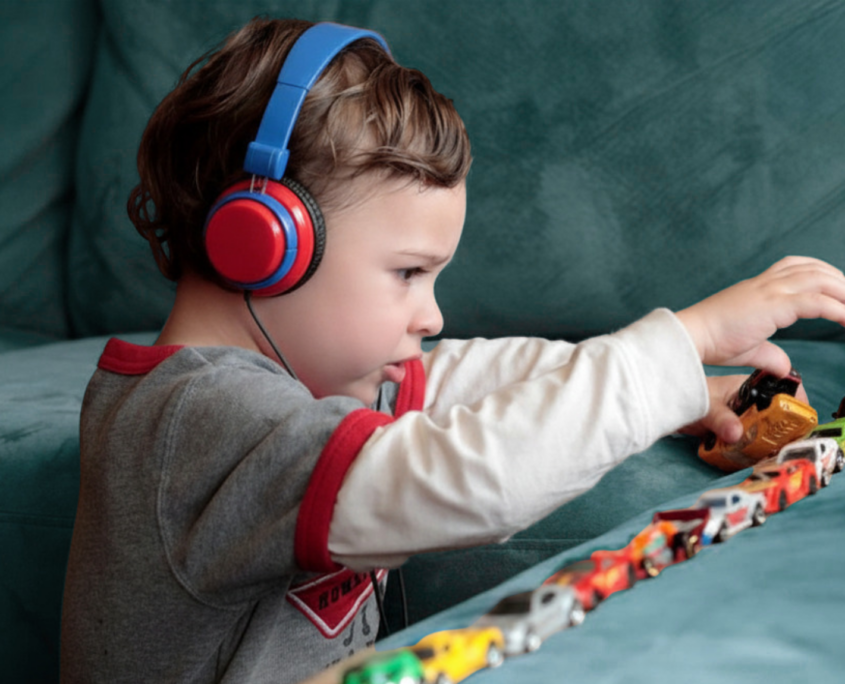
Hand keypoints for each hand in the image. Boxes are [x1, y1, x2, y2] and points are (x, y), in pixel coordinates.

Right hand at [675, 256, 844, 375]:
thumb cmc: (710, 341)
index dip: (821, 274)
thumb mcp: (747, 348)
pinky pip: (815, 302)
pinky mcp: (773, 305)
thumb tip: (784, 366)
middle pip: (813, 268)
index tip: (838, 290)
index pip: (796, 267)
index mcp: (757, 288)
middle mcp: (765, 284)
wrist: (691, 336)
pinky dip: (838, 309)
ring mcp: (769, 291)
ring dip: (844, 291)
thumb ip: (769, 354)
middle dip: (840, 281)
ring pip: (819, 279)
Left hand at [679, 374, 810, 443]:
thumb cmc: (686, 396)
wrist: (666, 406)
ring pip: (760, 429)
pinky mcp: (730, 429)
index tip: (801, 423)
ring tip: (771, 455)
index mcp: (746, 387)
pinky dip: (749, 448)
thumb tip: (736, 433)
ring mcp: (738, 415)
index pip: (779, 392)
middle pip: (773, 415)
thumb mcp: (705, 407)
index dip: (793, 406)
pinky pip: (746, 439)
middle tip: (787, 446)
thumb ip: (720, 419)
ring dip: (764, 442)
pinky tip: (752, 458)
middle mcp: (746, 401)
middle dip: (781, 430)